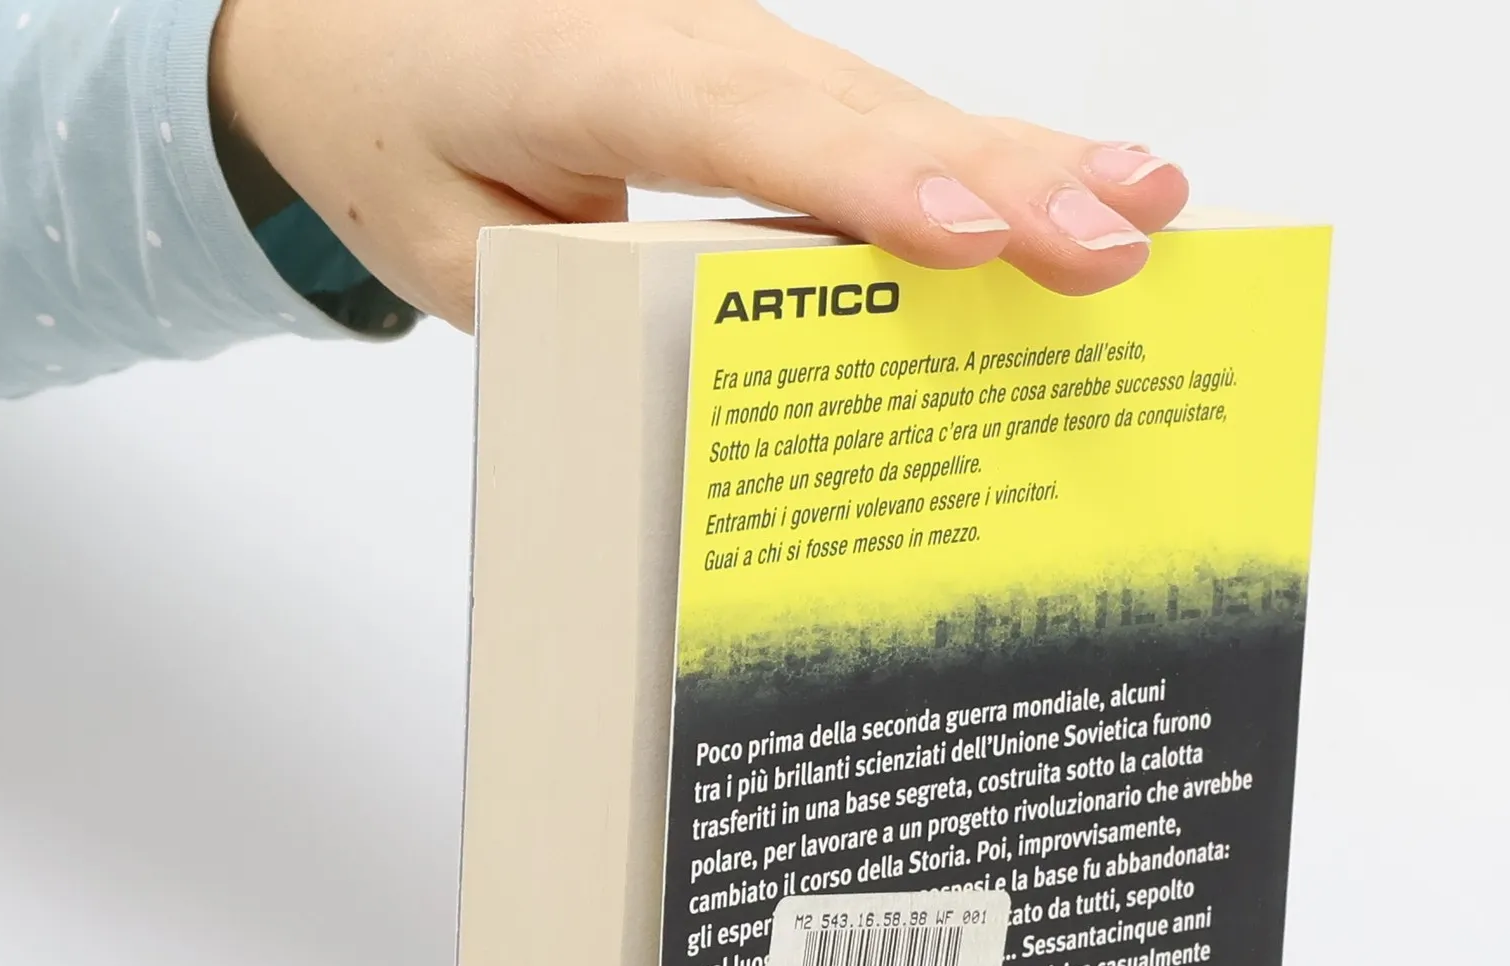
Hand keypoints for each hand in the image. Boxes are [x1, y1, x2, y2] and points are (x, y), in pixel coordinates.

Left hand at [210, 0, 1188, 329]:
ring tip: (1150, 209)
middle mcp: (685, 38)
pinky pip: (891, 122)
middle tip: (1118, 244)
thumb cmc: (401, 133)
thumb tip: (719, 385)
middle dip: (999, 182)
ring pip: (899, 109)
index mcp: (581, 69)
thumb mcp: (450, 247)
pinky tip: (1088, 183)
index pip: (740, 128)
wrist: (358, 23)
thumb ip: (573, 302)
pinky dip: (993, 157)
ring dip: (1030, 163)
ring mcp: (742, 48)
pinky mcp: (774, 79)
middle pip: (859, 113)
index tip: (967, 241)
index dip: (864, 184)